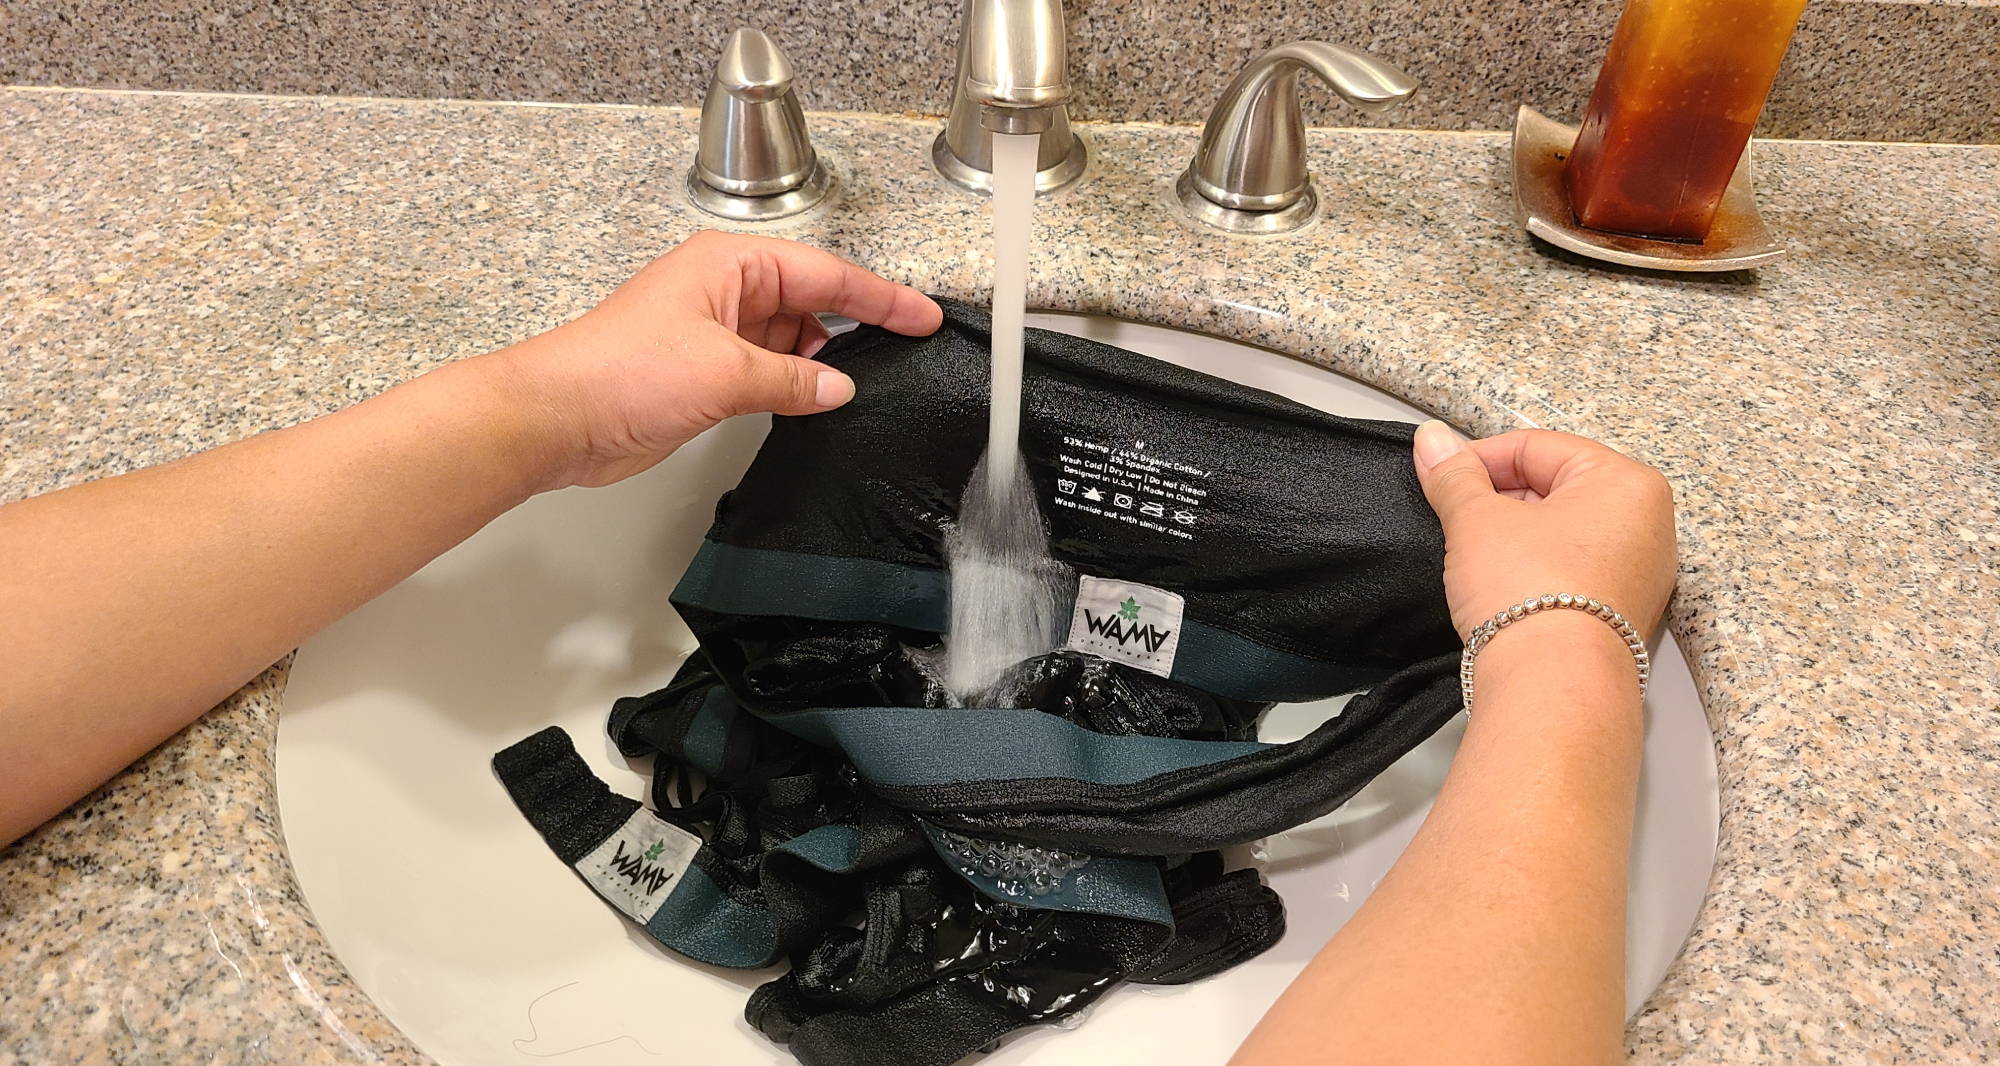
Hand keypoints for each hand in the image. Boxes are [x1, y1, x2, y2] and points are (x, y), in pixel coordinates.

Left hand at [484, 231, 942, 489]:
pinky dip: (793, 387)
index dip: (880, 297)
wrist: (558, 418)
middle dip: (853, 327)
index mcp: (730, 265)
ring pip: (790, 340)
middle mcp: (724, 291)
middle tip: (904, 352)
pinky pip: (767, 372)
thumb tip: (838, 387)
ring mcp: (713, 333)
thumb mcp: (725, 374)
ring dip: (819, 364)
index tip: (921, 316)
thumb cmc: (619, 372)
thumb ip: (793, 382)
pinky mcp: (704, 373)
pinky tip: (814, 405)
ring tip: (860, 387)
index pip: (825, 274)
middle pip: (811, 301)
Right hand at [1411, 423, 1675, 640]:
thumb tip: (1433, 441)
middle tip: (1457, 520)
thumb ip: (1453, 476)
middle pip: (1555, 486)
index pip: (1537, 447)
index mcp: (1626, 482)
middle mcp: (1648, 523)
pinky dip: (1536, 570)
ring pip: (1562, 531)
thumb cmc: (1533, 598)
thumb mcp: (1476, 521)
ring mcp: (1640, 572)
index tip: (1443, 476)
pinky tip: (1505, 588)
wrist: (1551, 685)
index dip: (1479, 459)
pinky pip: (1573, 571)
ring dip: (1516, 537)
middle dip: (1500, 500)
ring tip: (1479, 558)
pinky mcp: (1621, 611)